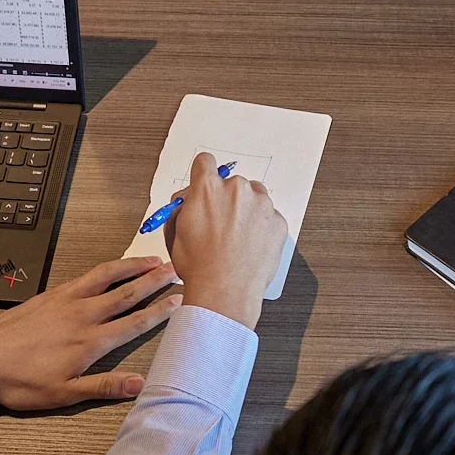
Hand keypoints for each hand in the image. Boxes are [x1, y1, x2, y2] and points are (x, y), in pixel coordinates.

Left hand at [0, 256, 180, 409]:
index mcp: (90, 341)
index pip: (134, 322)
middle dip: (153, 280)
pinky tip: (110, 269)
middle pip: (126, 293)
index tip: (180, 299)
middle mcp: (82, 315)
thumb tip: (140, 384)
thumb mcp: (63, 394)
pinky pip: (85, 276)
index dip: (160, 311)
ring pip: (106, 277)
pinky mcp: (50, 295)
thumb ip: (104, 386)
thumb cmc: (19, 382)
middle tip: (175, 269)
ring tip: (152, 259)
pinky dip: (105, 269)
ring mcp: (65, 300)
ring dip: (132, 267)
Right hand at [164, 152, 289, 329]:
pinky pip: (270, 217)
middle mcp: (236, 190)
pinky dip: (262, 228)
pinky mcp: (278, 222)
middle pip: (232, 183)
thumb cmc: (199, 267)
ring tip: (238, 238)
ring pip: (255, 197)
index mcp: (207, 189)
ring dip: (247, 211)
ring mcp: (261, 205)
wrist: (224, 292)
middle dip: (227, 199)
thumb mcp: (176, 233)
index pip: (205, 162)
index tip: (207, 182)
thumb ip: (183, 209)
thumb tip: (186, 202)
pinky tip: (251, 247)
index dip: (204, 173)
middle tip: (221, 224)